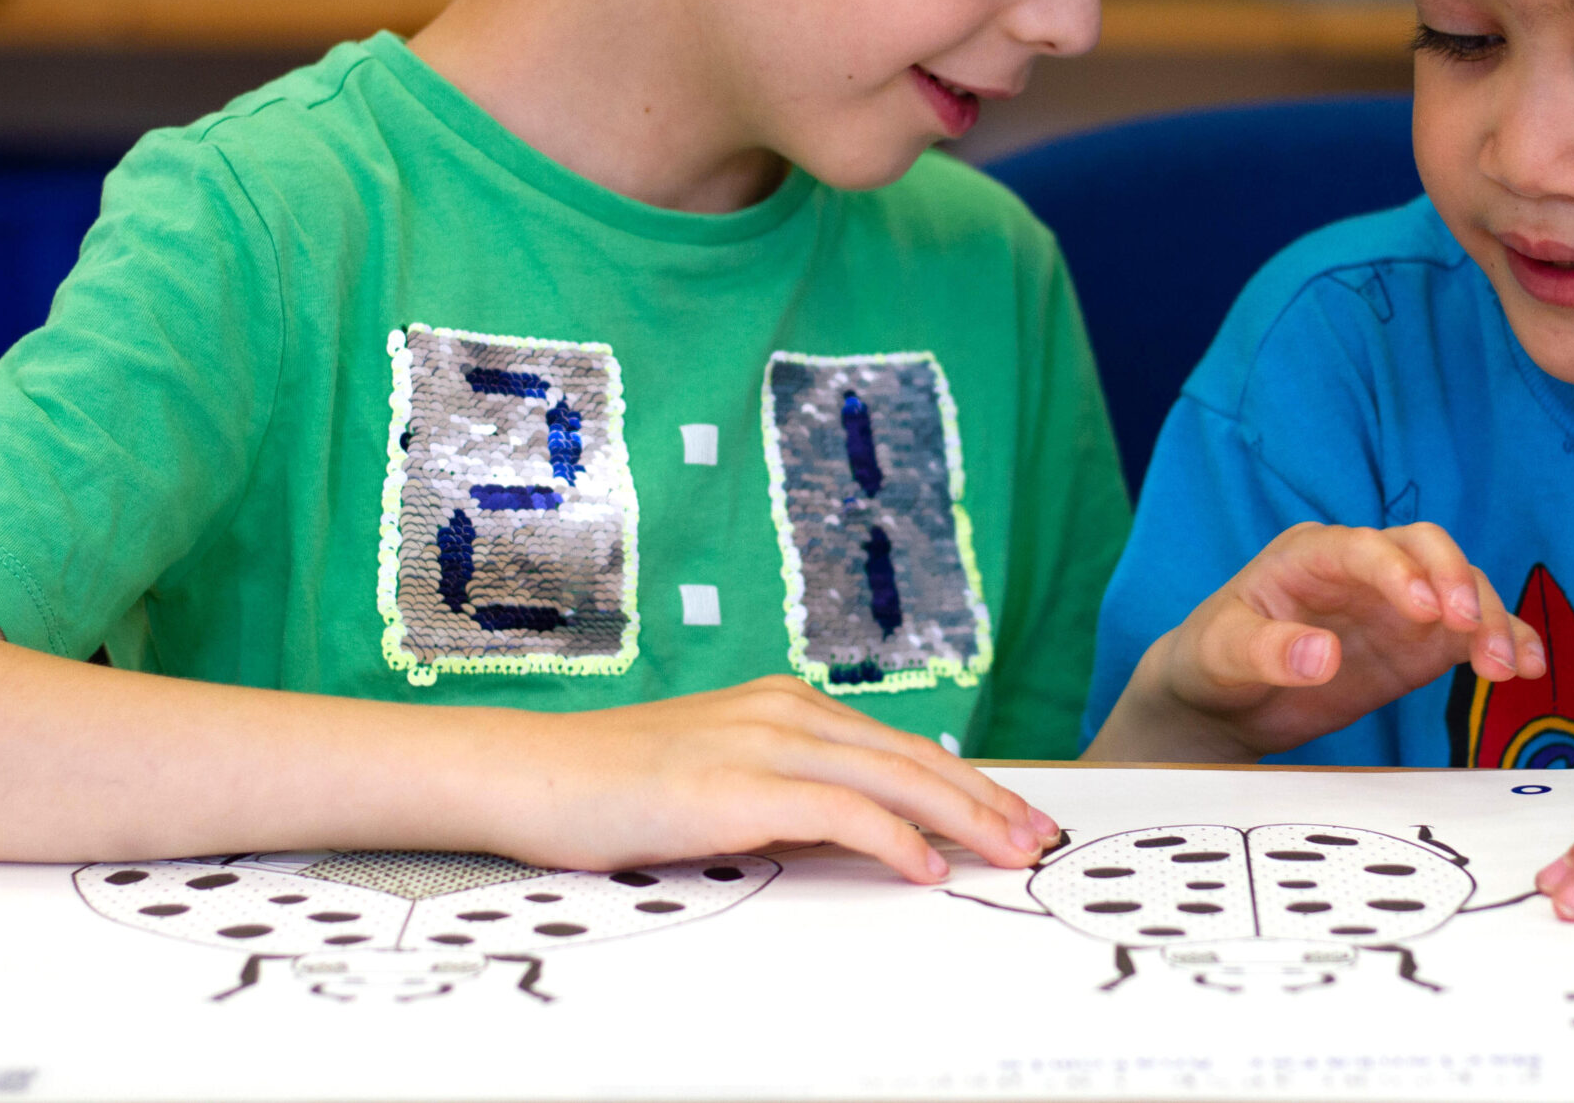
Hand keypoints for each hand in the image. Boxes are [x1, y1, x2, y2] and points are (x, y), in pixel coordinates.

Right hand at [491, 676, 1057, 884]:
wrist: (534, 773)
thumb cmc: (618, 789)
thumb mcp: (718, 779)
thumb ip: (785, 794)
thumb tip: (857, 836)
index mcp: (785, 705)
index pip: (901, 746)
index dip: (967, 782)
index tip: (1015, 816)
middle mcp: (786, 710)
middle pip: (914, 757)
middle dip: (986, 801)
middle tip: (1039, 839)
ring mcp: (764, 741)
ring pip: (893, 778)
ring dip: (963, 819)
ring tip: (1010, 854)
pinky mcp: (739, 784)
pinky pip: (840, 810)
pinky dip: (893, 837)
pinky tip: (925, 868)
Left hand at [1096, 521, 1544, 761]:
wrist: (1221, 697)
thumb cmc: (1213, 658)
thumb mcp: (1222, 654)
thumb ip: (1268, 651)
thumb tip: (1323, 654)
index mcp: (1311, 554)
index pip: (1366, 547)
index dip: (1401, 571)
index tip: (1424, 611)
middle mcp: (1364, 568)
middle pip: (1429, 550)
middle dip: (1458, 584)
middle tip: (1474, 633)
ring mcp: (1396, 605)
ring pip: (1460, 589)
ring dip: (1493, 619)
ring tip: (1512, 667)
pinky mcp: (1416, 645)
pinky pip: (1469, 635)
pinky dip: (1503, 644)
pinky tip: (1527, 669)